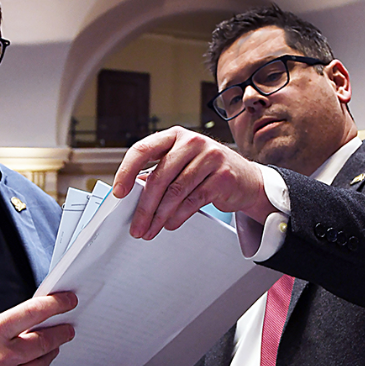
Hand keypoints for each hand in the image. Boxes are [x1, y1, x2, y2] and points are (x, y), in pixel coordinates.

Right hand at [0, 292, 76, 365]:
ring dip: (48, 354)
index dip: (55, 304)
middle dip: (61, 333)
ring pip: (41, 365)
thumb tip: (31, 323)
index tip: (68, 300)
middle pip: (44, 343)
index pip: (31, 313)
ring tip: (49, 347)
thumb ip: (1, 326)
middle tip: (68, 329)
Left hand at [113, 126, 275, 239]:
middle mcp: (191, 142)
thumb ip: (157, 173)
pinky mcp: (222, 176)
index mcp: (174, 136)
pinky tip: (170, 224)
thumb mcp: (180, 165)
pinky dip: (178, 216)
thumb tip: (131, 194)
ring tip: (151, 229)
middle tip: (137, 225)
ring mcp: (210, 157)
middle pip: (159, 177)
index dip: (126, 172)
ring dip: (160, 216)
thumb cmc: (206, 170)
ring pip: (175, 192)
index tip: (119, 192)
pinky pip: (193, 201)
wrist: (245, 178)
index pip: (142, 150)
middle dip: (144, 207)